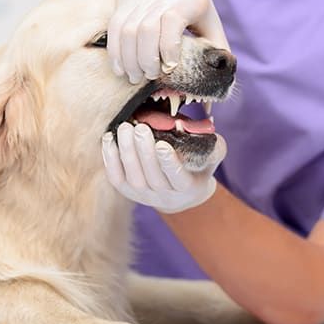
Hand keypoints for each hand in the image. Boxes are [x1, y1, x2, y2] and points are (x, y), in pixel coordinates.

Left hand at [101, 123, 225, 213]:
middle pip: (152, 177)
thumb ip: (214, 146)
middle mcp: (165, 196)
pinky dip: (111, 159)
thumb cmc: (197, 167)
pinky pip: (116, 177)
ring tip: (125, 128)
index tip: (163, 145)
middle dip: (144, 152)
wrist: (179, 193)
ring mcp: (144, 196)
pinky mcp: (127, 191)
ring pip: (133, 177)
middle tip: (139, 128)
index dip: (169, 163)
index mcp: (188, 187)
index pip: (177, 178)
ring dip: (127, 152)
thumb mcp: (212, 157)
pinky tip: (110, 138)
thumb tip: (208, 127)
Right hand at [108, 0, 228, 83]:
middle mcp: (159, 1)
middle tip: (153, 77)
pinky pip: (114, 30)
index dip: (169, 46)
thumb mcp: (208, 12)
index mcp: (185, 2)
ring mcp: (138, 3)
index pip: (172, 22)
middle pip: (146, 31)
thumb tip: (226, 78)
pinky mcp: (122, 6)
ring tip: (136, 77)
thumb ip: (217, 44)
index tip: (171, 65)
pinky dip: (115, 52)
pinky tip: (121, 68)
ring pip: (128, 33)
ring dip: (130, 59)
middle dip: (147, 59)